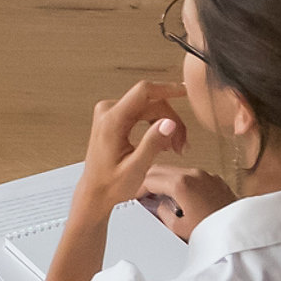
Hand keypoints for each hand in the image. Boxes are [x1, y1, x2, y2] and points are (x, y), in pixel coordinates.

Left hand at [75, 79, 182, 209]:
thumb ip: (153, 143)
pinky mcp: (114, 119)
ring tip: (174, 147)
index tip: (186, 91)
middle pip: (151, 102)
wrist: (95, 193)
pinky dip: (156, 125)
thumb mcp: (136, 168)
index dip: (167, 88)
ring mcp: (110, 114)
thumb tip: (169, 122)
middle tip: (182, 144)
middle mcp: (108, 112)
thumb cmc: (110, 185)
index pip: (143, 92)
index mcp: (111, 121)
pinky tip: (163, 142)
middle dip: (171, 120)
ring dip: (166, 124)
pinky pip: (142, 113)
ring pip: (149, 107)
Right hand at [137, 165, 233, 236]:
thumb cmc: (213, 232)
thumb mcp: (178, 228)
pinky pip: (192, 175)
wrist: (239, 233)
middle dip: (149, 181)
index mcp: (180, 184)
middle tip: (145, 195)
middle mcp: (193, 174)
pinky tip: (182, 198)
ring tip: (163, 198)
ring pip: (176, 170)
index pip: (149, 179)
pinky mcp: (215, 179)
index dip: (138, 188)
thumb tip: (159, 206)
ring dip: (165, 180)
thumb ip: (162, 213)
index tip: (136, 197)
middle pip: (160, 169)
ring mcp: (205, 174)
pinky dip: (182, 182)